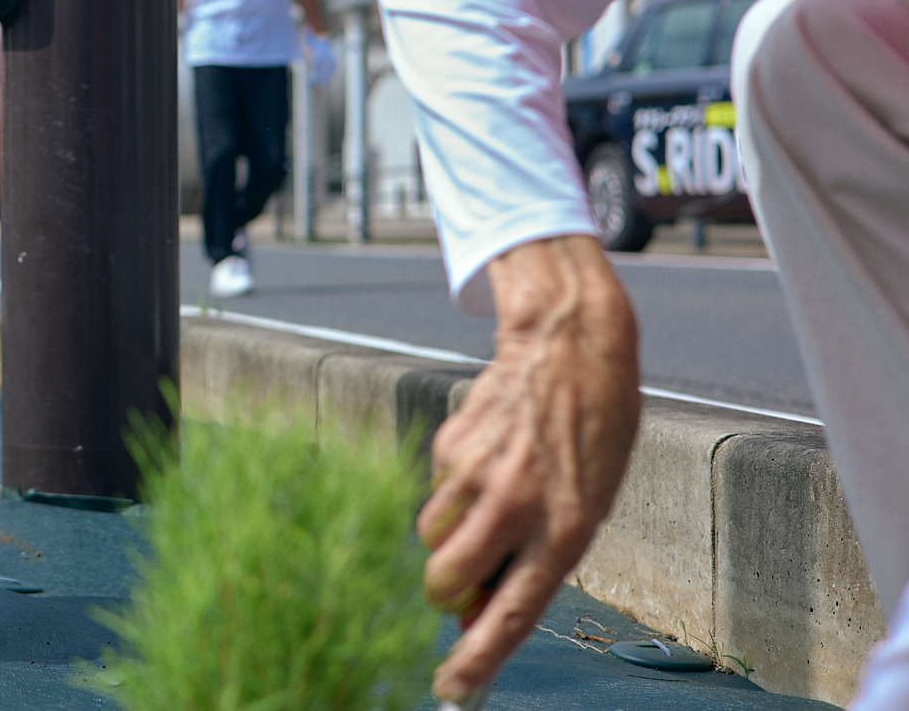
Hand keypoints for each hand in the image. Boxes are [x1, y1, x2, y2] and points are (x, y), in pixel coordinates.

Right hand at [418, 235, 639, 701]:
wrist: (570, 346)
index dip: (477, 658)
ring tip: (489, 501)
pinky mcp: (452, 442)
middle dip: (444, 589)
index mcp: (563, 528)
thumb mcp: (586, 505)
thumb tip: (480, 608)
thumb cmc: (592, 432)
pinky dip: (452, 487)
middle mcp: (516, 504)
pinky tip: (489, 456)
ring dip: (448, 534)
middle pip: (444, 577)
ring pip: (430, 534)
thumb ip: (537, 557)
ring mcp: (478, 471)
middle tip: (462, 580)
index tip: (450, 691)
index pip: (511, 612)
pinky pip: (434, 488)